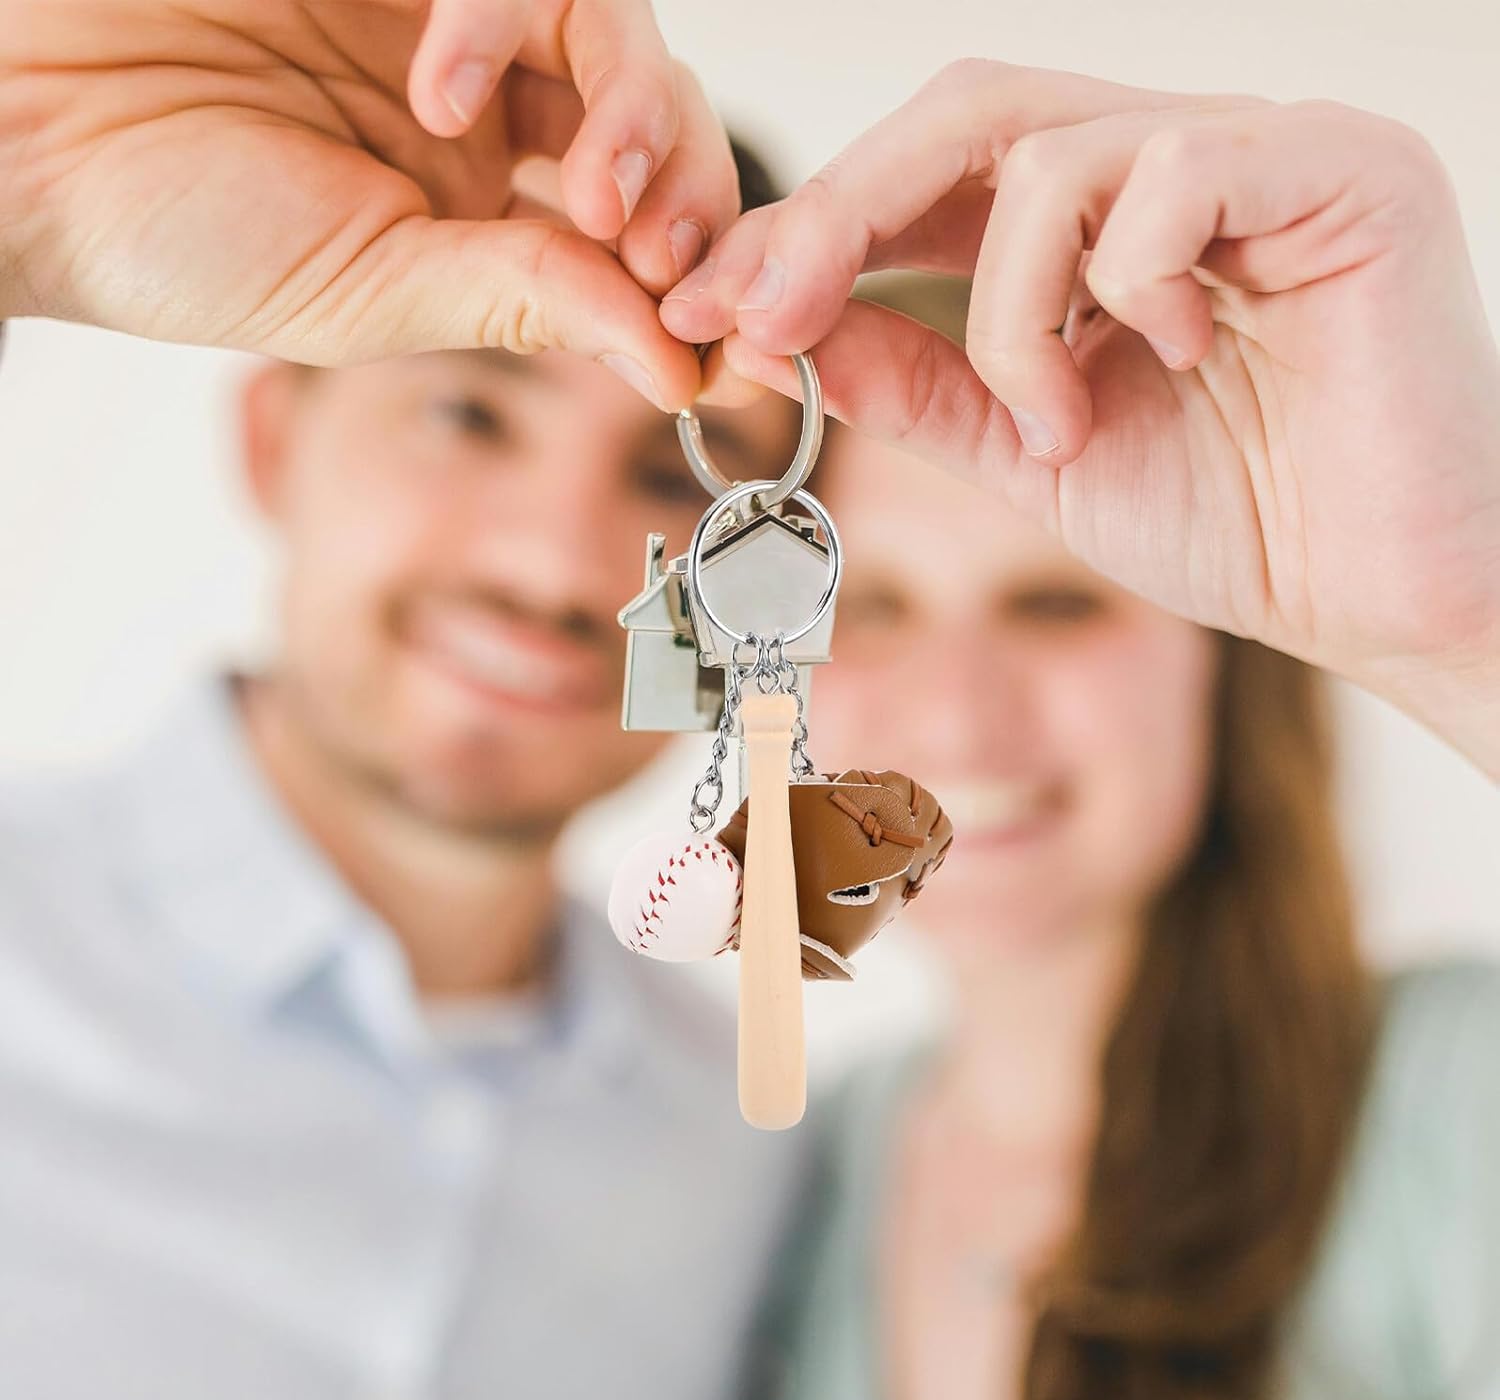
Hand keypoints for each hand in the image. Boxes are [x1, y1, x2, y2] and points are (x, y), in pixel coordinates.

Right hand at [0, 0, 735, 405]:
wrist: (28, 136)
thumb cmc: (176, 233)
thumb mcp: (377, 298)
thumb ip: (529, 307)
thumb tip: (684, 372)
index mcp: (490, 220)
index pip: (644, 235)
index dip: (704, 278)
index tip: (728, 340)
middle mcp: (491, 121)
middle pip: (661, 128)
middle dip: (693, 198)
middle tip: (668, 260)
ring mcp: (454, 25)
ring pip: (617, 36)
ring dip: (635, 114)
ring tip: (594, 196)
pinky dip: (505, 18)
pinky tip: (440, 87)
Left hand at [664, 62, 1499, 769]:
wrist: (1379, 594)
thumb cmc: (1231, 521)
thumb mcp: (1030, 455)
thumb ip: (920, 386)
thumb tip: (789, 331)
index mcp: (1098, 227)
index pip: (930, 178)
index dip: (811, 231)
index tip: (713, 309)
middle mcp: (1172, 163)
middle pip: (967, 115)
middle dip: (842, 214)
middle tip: (763, 310)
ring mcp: (1257, 152)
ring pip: (1051, 155)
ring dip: (1010, 313)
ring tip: (1059, 423)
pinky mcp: (1340, 169)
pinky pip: (1173, 171)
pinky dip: (1126, 284)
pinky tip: (1173, 356)